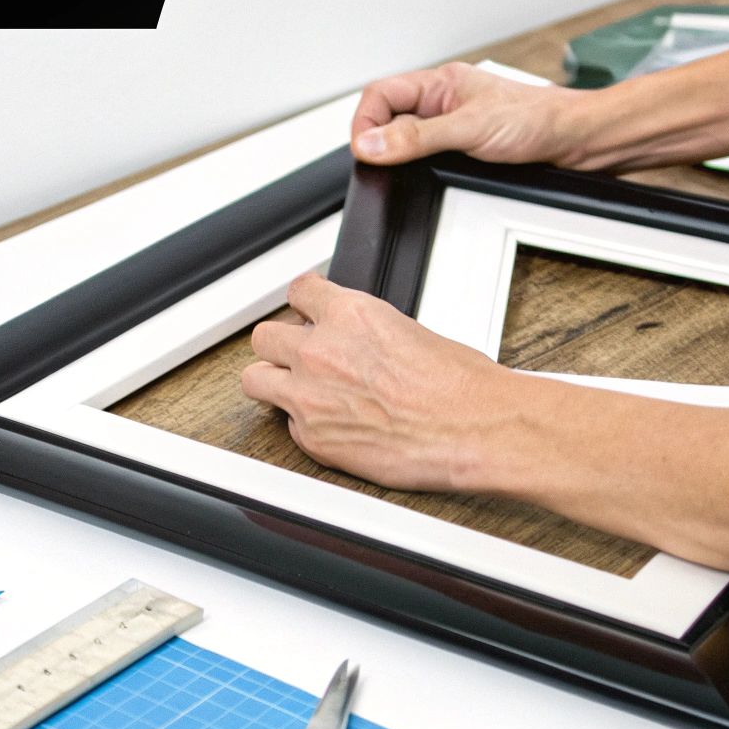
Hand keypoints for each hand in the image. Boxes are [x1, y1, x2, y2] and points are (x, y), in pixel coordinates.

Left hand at [241, 273, 518, 489]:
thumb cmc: (460, 386)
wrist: (473, 429)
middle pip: (265, 336)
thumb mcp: (411, 330)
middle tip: (299, 357)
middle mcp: (320, 350)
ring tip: (295, 391)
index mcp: (349, 314)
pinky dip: (303, 426)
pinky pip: (287, 426)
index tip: (307, 313)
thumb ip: (369, 330)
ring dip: (273, 383)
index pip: (299, 291)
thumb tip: (361, 339)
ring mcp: (309, 395)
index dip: (303, 305)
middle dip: (281, 346)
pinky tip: (330, 426)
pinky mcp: (312, 438)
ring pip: (255, 380)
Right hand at [350, 61, 591, 166]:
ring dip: (406, 160)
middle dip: (383, 144)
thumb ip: (417, 138)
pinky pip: (430, 161)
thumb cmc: (537, 120)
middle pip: (389, 120)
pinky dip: (425, 172)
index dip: (365, 121)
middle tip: (385, 166)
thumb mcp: (469, 129)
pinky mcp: (465, 152)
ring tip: (415, 170)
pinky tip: (436, 176)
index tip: (365, 150)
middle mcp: (442, 104)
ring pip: (409, 144)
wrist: (576, 142)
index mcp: (439, 84)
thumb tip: (372, 143)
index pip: (380, 94)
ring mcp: (453, 128)